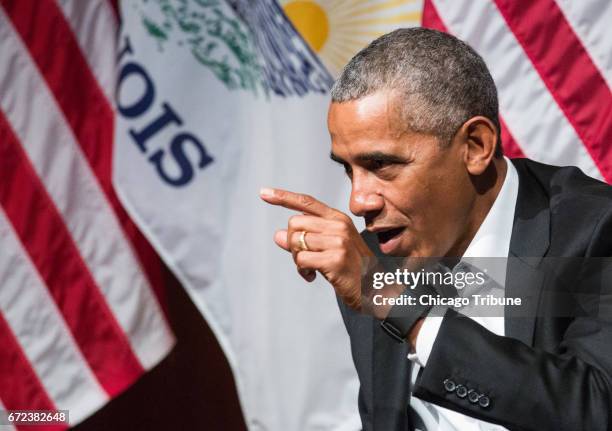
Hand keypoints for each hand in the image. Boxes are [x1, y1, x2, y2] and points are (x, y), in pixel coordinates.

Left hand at [260, 187, 374, 309]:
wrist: (375, 289)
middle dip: (292, 244)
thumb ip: (304, 241)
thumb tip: (278, 236)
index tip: (263, 193)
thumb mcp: (328, 249)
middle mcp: (338, 226)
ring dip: (297, 260)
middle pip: (295, 224)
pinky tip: (312, 277)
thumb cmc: (350, 269)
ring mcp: (338, 242)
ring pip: (296, 242)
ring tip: (309, 269)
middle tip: (303, 259)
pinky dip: (301, 270)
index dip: (283, 197)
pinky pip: (301, 260)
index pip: (306, 202)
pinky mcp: (335, 259)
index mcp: (338, 219)